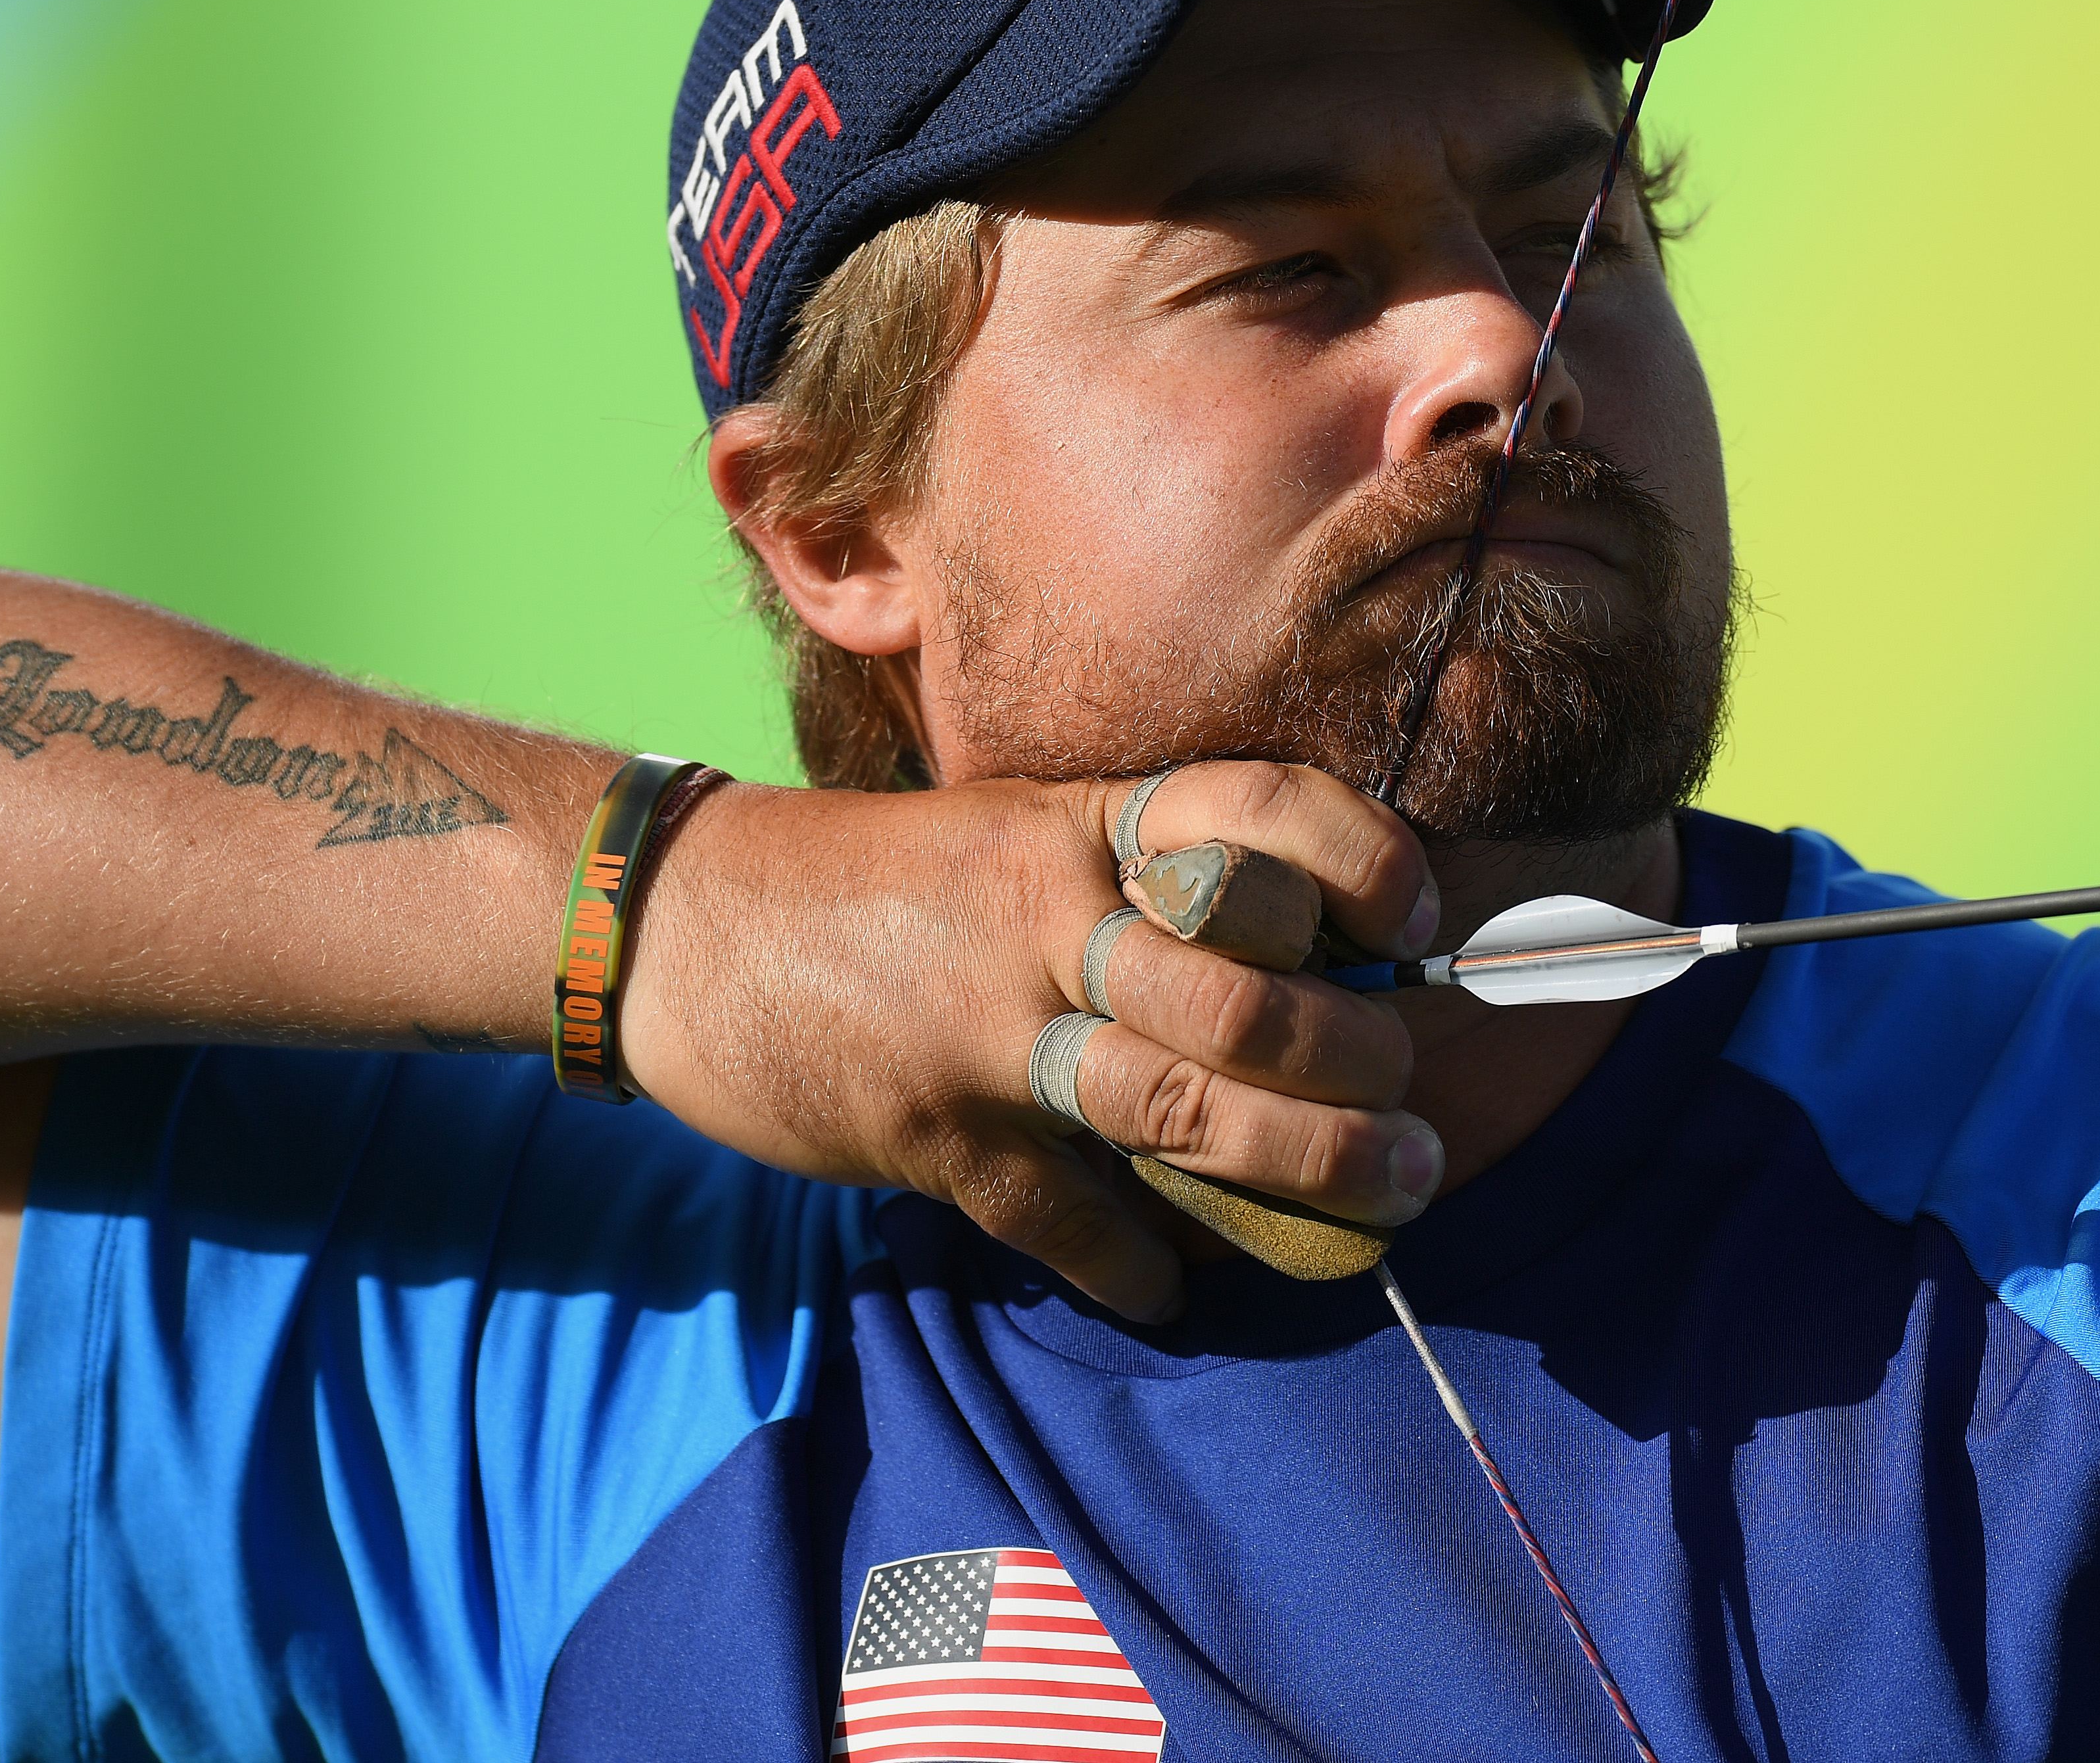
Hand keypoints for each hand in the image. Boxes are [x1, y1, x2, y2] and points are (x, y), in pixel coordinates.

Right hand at [618, 763, 1441, 1321]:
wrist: (680, 920)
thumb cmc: (879, 884)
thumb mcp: (1016, 837)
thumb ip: (1137, 886)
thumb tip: (1301, 957)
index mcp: (1081, 823)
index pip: (1257, 807)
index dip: (1361, 861)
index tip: (1420, 922)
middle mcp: (1046, 912)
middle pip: (1245, 992)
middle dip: (1357, 1064)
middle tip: (1417, 1117)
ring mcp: (985, 1025)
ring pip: (1179, 1102)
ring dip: (1301, 1161)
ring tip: (1384, 1195)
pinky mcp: (928, 1128)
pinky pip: (1059, 1213)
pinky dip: (1131, 1263)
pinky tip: (1175, 1291)